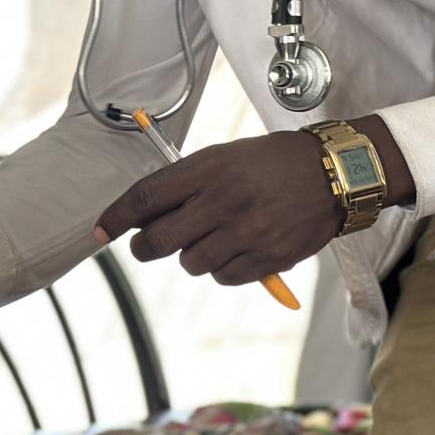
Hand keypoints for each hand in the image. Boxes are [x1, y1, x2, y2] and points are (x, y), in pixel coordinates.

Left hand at [96, 130, 343, 286]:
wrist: (334, 175)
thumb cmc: (271, 164)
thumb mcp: (225, 157)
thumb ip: (186, 184)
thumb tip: (144, 216)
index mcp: (208, 169)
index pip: (145, 197)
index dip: (116, 217)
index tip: (100, 229)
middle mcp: (223, 201)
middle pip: (158, 240)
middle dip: (145, 246)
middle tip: (148, 244)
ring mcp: (246, 233)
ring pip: (190, 263)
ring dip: (192, 255)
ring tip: (214, 236)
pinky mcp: (267, 258)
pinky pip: (223, 277)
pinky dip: (222, 269)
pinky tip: (238, 249)